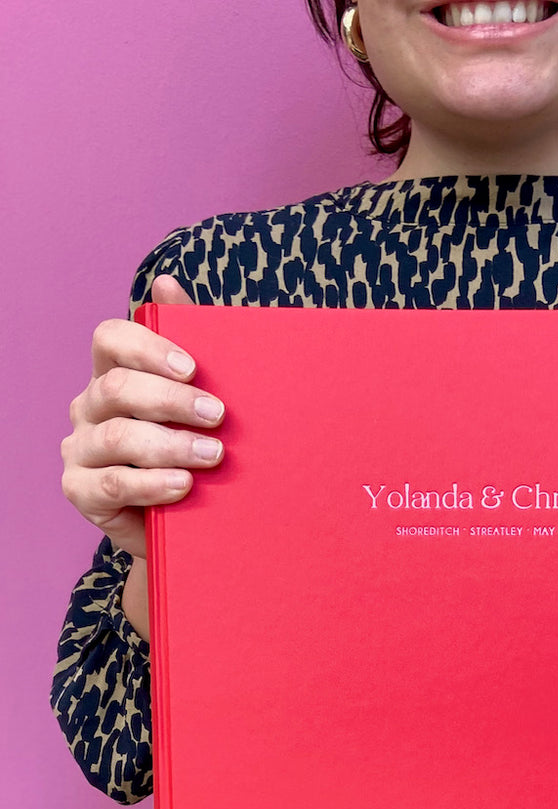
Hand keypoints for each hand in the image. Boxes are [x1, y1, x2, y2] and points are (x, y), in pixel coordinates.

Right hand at [61, 276, 224, 558]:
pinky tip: (184, 485)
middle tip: (219, 416)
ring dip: (172, 445)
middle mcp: (90, 406)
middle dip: (173, 401)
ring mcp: (81, 449)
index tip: (194, 368)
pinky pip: (113, 484)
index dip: (147, 347)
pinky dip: (152, 484)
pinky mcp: (81, 490)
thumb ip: (194, 344)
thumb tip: (168, 283)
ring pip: (118, 437)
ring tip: (214, 455)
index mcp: (114, 373)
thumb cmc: (195, 446)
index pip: (109, 339)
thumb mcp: (201, 400)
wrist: (186, 517)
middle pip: (117, 388)